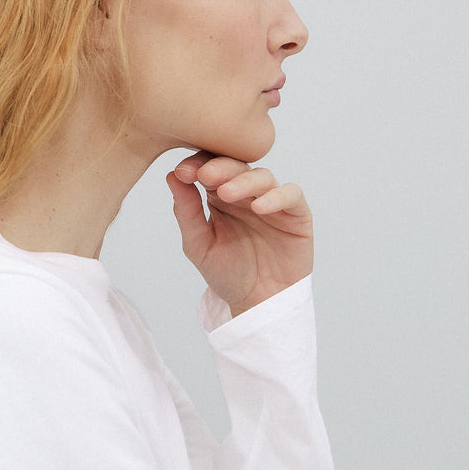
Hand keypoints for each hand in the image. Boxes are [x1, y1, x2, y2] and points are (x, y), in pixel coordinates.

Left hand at [166, 153, 313, 316]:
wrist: (257, 304)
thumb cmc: (229, 275)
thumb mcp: (199, 246)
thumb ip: (186, 213)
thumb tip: (172, 177)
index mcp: (221, 197)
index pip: (210, 168)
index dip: (197, 165)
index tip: (182, 172)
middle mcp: (247, 194)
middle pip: (236, 167)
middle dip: (219, 167)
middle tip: (204, 174)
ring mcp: (272, 201)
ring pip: (262, 176)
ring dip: (244, 181)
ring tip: (227, 193)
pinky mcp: (296, 214)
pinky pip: (291, 195)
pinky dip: (276, 196)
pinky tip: (259, 207)